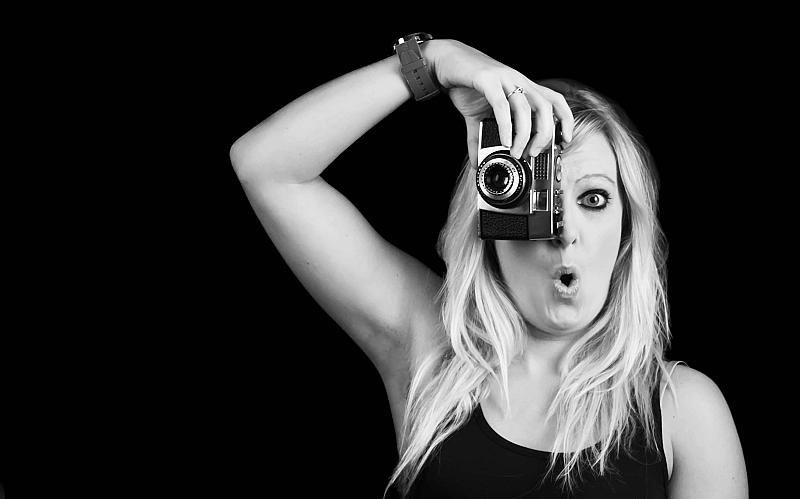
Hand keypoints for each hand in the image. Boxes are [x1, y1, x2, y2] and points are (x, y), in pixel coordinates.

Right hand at [428, 40, 574, 168]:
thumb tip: (476, 162)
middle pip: (546, 107)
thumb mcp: (476, 115)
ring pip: (526, 108)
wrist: (446, 60)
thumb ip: (479, 138)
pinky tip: (504, 141)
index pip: (555, 100)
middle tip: (533, 152)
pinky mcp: (487, 80)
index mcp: (523, 87)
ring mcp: (504, 79)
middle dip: (544, 134)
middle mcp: (518, 81)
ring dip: (524, 135)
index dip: (565, 121)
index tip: (563, 141)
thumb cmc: (466, 84)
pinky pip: (502, 105)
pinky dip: (506, 126)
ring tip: (516, 151)